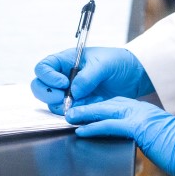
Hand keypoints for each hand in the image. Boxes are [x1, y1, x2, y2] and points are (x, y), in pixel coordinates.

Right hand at [30, 47, 153, 113]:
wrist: (134, 76)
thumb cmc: (118, 62)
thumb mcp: (104, 64)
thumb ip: (88, 76)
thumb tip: (74, 91)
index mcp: (65, 61)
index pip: (43, 68)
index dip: (48, 77)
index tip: (64, 83)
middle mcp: (63, 77)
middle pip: (40, 87)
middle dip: (47, 94)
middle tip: (63, 97)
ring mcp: (69, 93)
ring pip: (52, 103)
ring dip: (61, 106)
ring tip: (80, 103)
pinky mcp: (79, 106)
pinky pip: (68, 113)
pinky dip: (74, 114)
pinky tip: (89, 108)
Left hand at [66, 97, 174, 175]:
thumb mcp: (159, 139)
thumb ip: (145, 137)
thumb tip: (138, 144)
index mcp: (146, 111)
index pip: (117, 105)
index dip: (101, 107)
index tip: (87, 110)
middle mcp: (141, 110)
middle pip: (108, 104)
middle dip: (89, 107)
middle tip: (72, 110)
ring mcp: (139, 117)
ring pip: (106, 111)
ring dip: (86, 114)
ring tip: (70, 117)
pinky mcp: (138, 128)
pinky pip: (110, 125)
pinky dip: (94, 127)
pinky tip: (82, 130)